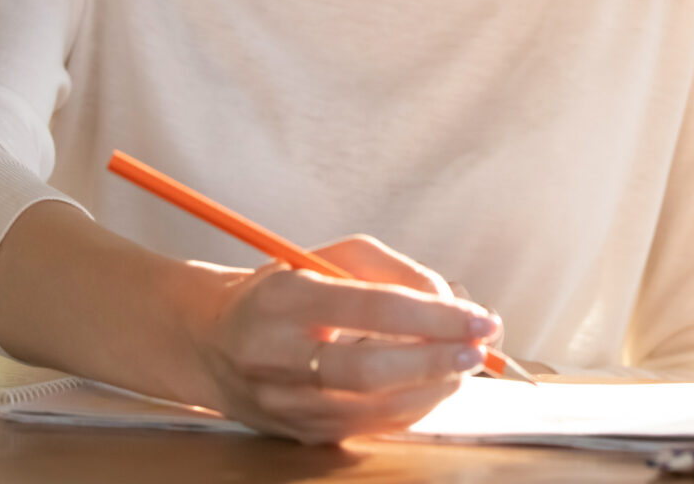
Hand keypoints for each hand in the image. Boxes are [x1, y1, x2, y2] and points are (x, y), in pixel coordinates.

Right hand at [189, 235, 498, 442]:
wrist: (214, 343)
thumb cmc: (286, 291)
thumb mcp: (332, 258)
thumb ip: (395, 272)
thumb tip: (450, 302)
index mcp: (283, 300)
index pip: (370, 308)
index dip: (432, 315)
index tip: (477, 316)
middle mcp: (276, 358)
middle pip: (369, 370)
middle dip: (436, 361)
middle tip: (479, 350)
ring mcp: (286, 404)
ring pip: (374, 408)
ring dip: (433, 388)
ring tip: (465, 364)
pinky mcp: (301, 434)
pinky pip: (372, 427)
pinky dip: (414, 406)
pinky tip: (436, 383)